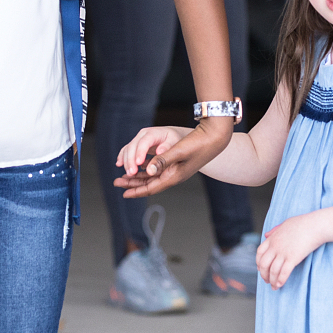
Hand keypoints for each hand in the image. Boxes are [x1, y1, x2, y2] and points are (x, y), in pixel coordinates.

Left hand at [116, 120, 231, 197]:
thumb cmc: (199, 144)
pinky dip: (147, 169)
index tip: (123, 193)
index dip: (136, 191)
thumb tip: (149, 170)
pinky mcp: (177, 164)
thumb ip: (163, 161)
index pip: (151, 187)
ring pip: (152, 177)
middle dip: (133, 184)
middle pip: (149, 184)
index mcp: (174, 176)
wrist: (215, 138)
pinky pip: (158, 170)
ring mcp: (175, 171)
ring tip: (125, 176)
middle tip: (117, 182)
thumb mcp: (180, 152)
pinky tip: (140, 166)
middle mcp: (173, 176)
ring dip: (138, 176)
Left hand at [255, 213, 322, 288]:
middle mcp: (275, 246)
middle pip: (263, 264)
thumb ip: (274, 230)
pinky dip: (280, 280)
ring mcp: (283, 253)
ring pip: (272, 270)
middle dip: (264, 275)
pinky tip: (280, 285)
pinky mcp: (293, 258)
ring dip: (272, 280)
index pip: (259, 253)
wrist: (316, 225)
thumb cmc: (303, 223)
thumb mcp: (285, 224)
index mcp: (272, 238)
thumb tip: (266, 235)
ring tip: (274, 286)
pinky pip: (284, 272)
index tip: (261, 269)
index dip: (258, 263)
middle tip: (267, 280)